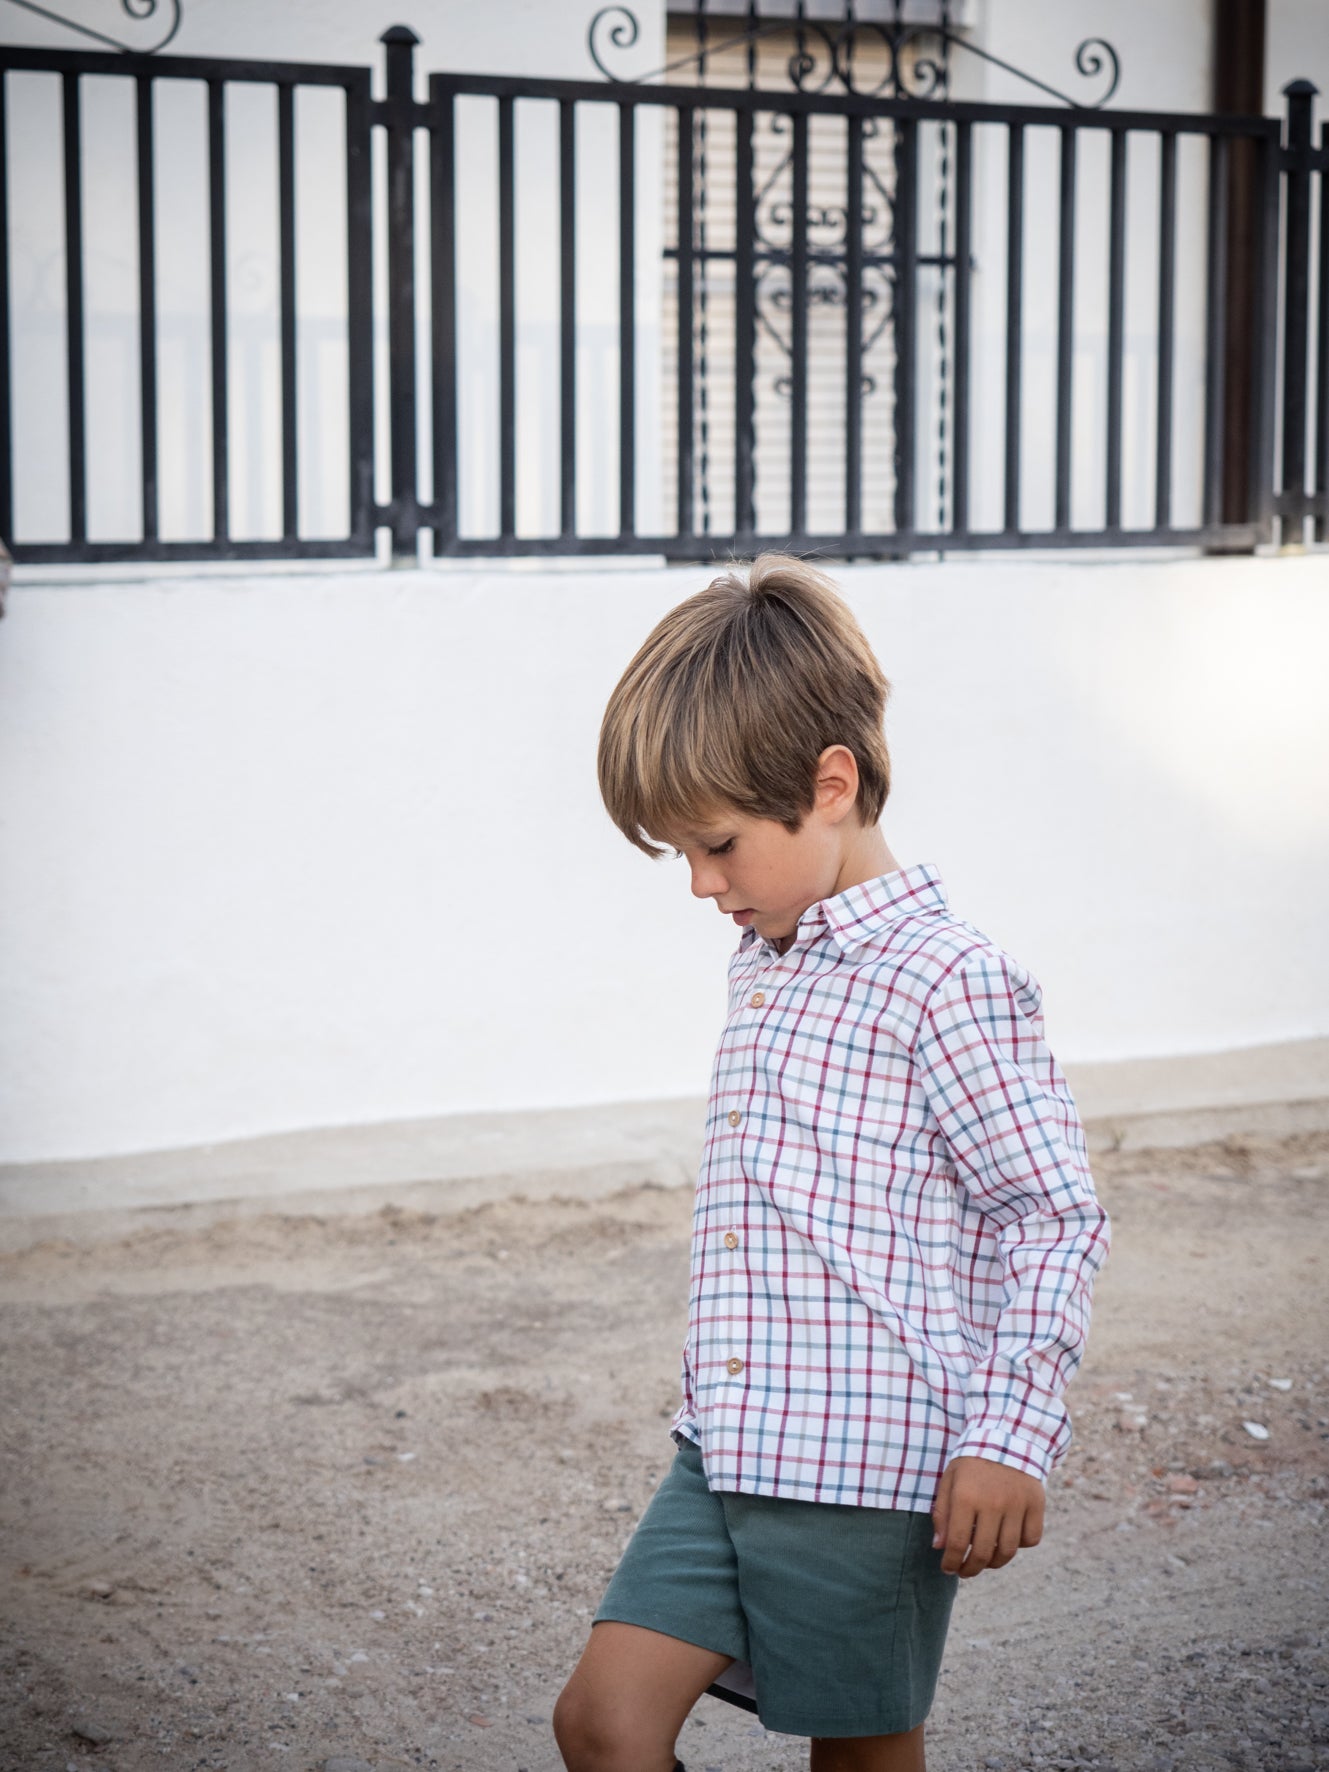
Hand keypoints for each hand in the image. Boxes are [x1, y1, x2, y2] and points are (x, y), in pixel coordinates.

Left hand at [931, 1455, 1044, 1577]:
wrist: (1007, 1435)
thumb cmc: (973, 1460)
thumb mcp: (950, 1478)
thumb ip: (942, 1512)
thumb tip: (940, 1547)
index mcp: (966, 1496)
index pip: (956, 1543)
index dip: (950, 1562)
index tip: (947, 1568)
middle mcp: (992, 1503)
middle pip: (982, 1552)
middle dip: (970, 1569)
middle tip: (965, 1571)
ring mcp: (1017, 1505)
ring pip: (1007, 1550)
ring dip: (994, 1562)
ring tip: (984, 1560)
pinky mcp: (1036, 1504)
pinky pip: (1031, 1539)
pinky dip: (1020, 1545)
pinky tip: (1008, 1539)